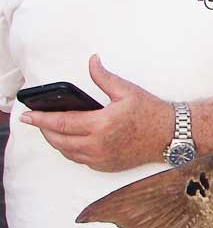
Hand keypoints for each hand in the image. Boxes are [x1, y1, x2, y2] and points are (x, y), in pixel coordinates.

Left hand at [20, 55, 170, 171]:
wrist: (171, 134)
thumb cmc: (151, 111)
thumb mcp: (127, 90)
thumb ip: (103, 77)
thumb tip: (92, 61)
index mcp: (101, 124)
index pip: (61, 123)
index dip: (40, 119)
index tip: (27, 115)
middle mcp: (98, 145)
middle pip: (58, 140)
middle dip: (45, 130)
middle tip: (38, 120)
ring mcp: (101, 158)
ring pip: (67, 152)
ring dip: (56, 141)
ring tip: (53, 129)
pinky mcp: (106, 166)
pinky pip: (80, 160)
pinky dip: (71, 150)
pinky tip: (73, 140)